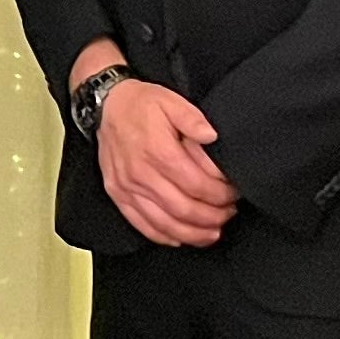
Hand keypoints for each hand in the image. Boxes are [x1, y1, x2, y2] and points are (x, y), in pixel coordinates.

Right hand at [94, 78, 238, 246]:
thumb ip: (194, 118)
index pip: (197, 185)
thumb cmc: (141, 105)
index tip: (233, 195)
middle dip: (212, 217)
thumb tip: (212, 136)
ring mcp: (127, 187)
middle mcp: (141, 174)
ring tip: (212, 232)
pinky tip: (181, 238)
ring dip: (192, 234)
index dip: (220, 195)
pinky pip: (141, 224)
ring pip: (164, 223)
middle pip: (184, 209)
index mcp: (158, 151)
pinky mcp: (118, 195)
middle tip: (228, 214)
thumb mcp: (171, 101)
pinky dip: (164, 236)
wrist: (106, 106)